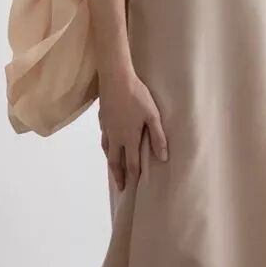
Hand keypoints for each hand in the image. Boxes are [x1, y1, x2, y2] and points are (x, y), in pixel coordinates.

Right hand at [97, 65, 168, 190]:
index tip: (132, 188)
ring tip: (113, 167)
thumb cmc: (137, 95)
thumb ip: (158, 137)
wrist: (115, 78)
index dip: (132, 176)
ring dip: (110, 161)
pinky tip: (108, 141)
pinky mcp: (102, 118)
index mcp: (128, 137)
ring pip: (107, 149)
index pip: (130, 163)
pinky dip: (106, 145)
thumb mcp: (152, 115)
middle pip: (115, 161)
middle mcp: (115, 136)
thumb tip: (163, 157)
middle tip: (120, 187)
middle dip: (118, 175)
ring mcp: (106, 127)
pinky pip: (103, 137)